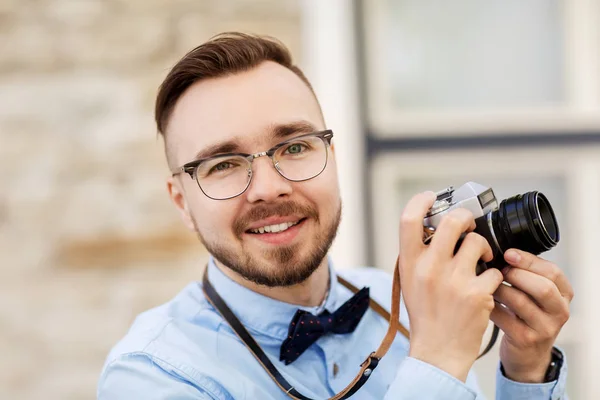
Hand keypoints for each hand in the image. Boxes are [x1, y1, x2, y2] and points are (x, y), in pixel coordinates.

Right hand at [399, 192, 504, 381]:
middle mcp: (429, 267)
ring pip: (479, 242)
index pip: (409, 218)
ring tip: (482, 261)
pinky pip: (493, 270)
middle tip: (469, 226)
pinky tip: (485, 287)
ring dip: (484, 249)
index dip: (422, 200)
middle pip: (453, 220)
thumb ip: (419, 253)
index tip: (432, 197)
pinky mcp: (476, 293)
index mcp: (409, 262)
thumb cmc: (425, 313)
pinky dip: (493, 277)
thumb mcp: (410, 280)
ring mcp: (454, 280)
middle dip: (466, 218)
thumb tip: (436, 224)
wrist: (438, 350)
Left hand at [491, 249, 573, 382]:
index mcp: (564, 294)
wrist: (527, 353)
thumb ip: (527, 274)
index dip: (529, 260)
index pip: (553, 272)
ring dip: (500, 289)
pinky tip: (482, 301)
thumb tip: (502, 252)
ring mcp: (545, 328)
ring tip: (487, 284)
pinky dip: (490, 305)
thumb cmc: (526, 315)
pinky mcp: (526, 340)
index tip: (508, 253)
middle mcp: (560, 311)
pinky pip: (504, 317)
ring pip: (521, 302)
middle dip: (516, 275)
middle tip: (498, 271)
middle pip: (543, 287)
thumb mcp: (534, 294)